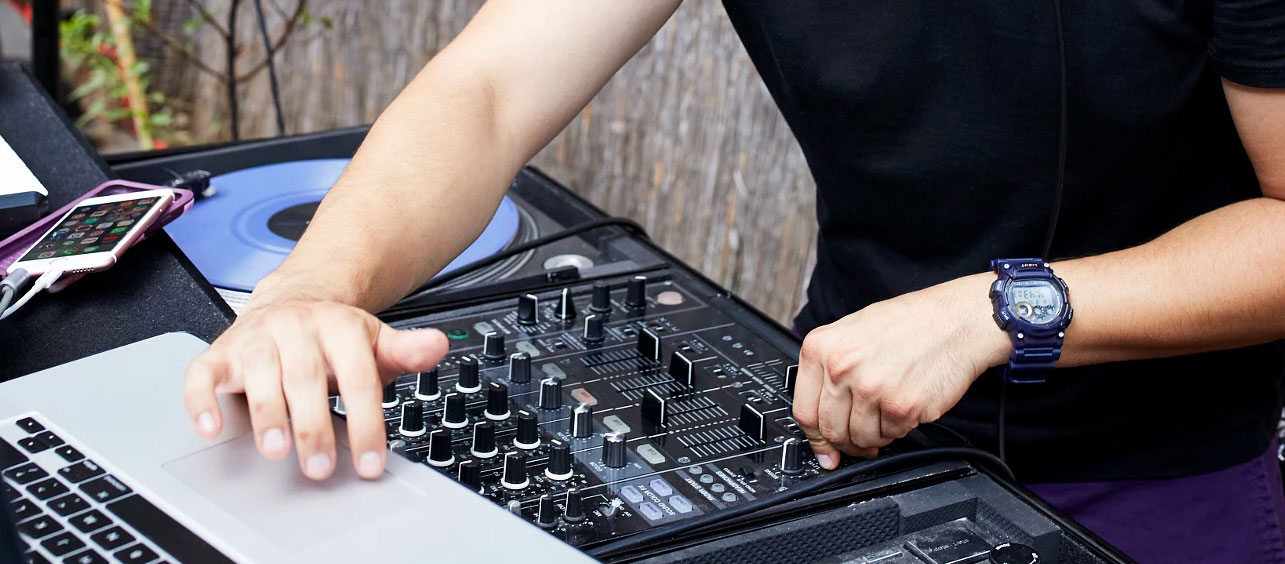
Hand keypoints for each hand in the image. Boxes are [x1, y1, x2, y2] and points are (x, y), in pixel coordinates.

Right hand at [182, 288, 446, 480]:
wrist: (294, 297)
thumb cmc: (336, 334)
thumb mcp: (376, 341)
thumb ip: (406, 350)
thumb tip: (438, 346)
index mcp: (340, 327)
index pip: (358, 378)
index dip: (365, 423)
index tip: (369, 463)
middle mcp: (297, 329)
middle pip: (306, 379)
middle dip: (313, 427)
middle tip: (320, 468)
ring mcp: (257, 339)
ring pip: (259, 375)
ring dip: (266, 414)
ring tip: (275, 450)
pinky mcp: (222, 352)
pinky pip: (204, 374)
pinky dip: (203, 401)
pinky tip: (212, 428)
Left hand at [793, 274, 1009, 468]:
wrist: (955, 321)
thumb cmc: (909, 324)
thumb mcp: (852, 331)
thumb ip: (828, 368)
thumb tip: (818, 413)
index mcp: (821, 348)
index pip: (804, 410)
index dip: (814, 437)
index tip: (822, 448)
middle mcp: (841, 367)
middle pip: (830, 430)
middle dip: (845, 442)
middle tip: (858, 440)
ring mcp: (870, 388)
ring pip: (859, 438)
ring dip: (873, 436)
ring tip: (886, 415)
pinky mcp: (900, 406)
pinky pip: (890, 435)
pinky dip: (897, 429)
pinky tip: (904, 406)